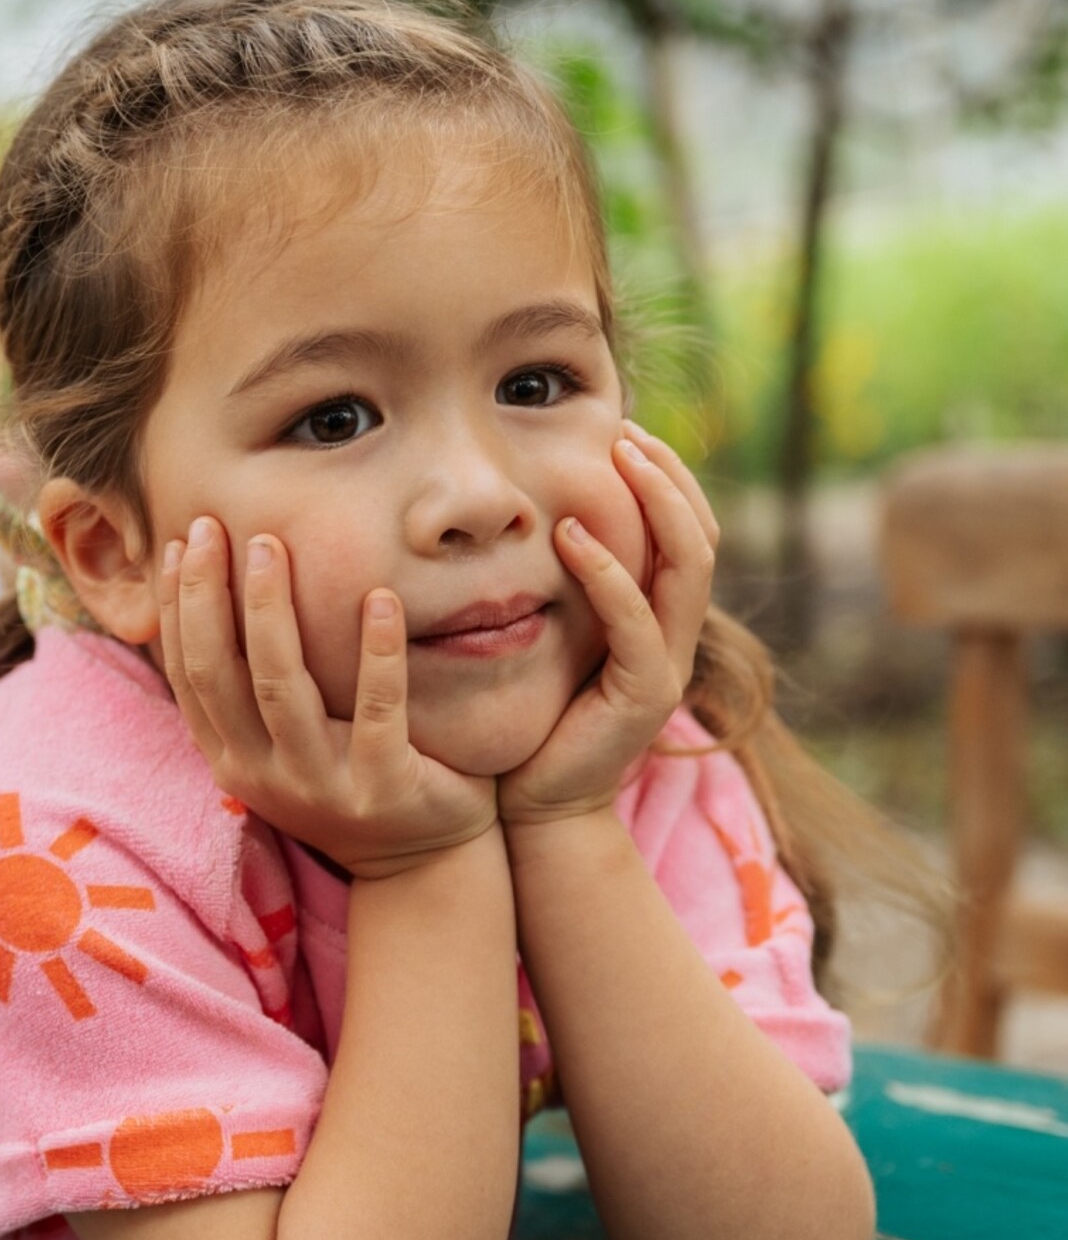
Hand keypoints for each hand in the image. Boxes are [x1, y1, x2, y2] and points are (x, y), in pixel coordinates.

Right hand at [160, 517, 497, 878]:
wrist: (422, 864)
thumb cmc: (352, 776)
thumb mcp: (287, 743)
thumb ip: (255, 689)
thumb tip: (217, 597)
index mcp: (231, 758)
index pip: (188, 673)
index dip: (177, 606)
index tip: (182, 541)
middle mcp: (261, 774)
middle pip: (218, 673)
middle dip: (207, 594)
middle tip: (214, 526)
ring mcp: (319, 785)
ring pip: (281, 687)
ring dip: (270, 611)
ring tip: (272, 546)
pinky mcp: (382, 788)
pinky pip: (378, 712)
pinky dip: (378, 653)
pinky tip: (382, 599)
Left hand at [497, 423, 718, 831]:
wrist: (539, 808)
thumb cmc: (537, 719)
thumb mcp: (555, 637)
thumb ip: (565, 588)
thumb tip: (536, 515)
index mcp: (662, 621)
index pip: (689, 532)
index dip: (667, 478)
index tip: (623, 432)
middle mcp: (678, 639)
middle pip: (702, 536)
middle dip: (669, 476)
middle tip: (624, 432)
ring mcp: (668, 667)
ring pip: (688, 567)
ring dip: (655, 505)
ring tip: (616, 460)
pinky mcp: (644, 696)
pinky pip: (636, 621)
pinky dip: (607, 573)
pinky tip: (569, 537)